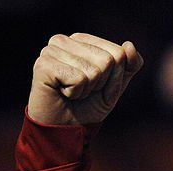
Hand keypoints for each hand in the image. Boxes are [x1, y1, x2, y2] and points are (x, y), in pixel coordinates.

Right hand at [28, 33, 142, 125]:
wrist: (65, 128)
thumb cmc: (88, 105)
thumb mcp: (116, 86)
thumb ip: (129, 65)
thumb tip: (129, 45)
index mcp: (81, 40)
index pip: (118, 53)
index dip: (113, 76)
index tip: (95, 83)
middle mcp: (64, 40)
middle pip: (108, 60)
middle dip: (101, 83)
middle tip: (83, 90)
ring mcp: (51, 50)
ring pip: (94, 71)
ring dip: (87, 89)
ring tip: (72, 92)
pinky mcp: (43, 65)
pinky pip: (79, 79)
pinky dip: (76, 93)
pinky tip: (62, 93)